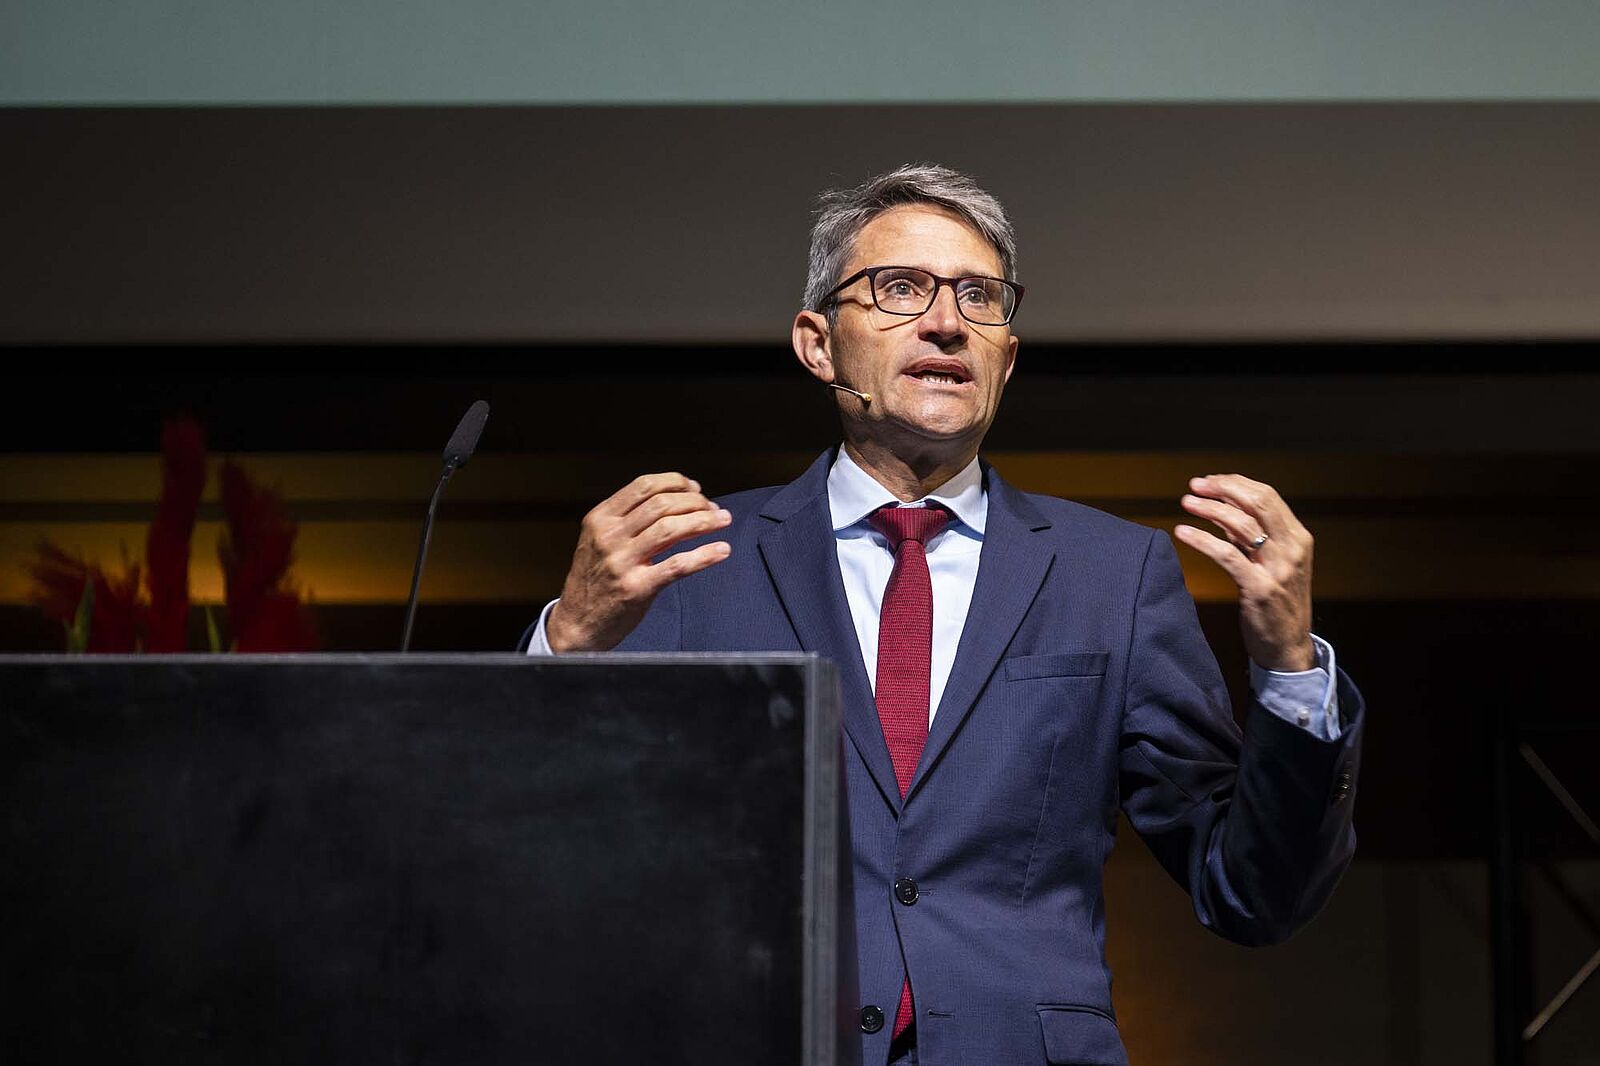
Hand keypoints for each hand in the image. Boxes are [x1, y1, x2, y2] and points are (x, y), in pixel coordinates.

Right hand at [546, 472, 731, 651]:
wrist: (577, 623)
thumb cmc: (596, 579)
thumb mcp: (602, 540)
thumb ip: (631, 520)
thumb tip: (679, 501)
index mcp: (600, 518)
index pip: (644, 486)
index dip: (676, 483)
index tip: (696, 489)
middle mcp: (609, 536)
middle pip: (661, 504)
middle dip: (695, 502)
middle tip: (713, 509)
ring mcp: (622, 562)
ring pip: (671, 529)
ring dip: (704, 521)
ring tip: (723, 520)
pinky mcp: (636, 588)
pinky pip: (677, 565)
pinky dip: (704, 555)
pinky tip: (721, 550)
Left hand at [1174, 474, 1315, 672]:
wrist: (1288, 647)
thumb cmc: (1275, 602)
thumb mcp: (1269, 562)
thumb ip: (1248, 536)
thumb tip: (1218, 508)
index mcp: (1298, 537)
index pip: (1267, 496)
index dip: (1236, 483)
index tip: (1209, 480)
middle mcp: (1292, 549)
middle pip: (1258, 502)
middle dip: (1224, 488)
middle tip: (1195, 485)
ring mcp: (1278, 569)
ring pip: (1242, 525)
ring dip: (1210, 509)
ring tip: (1186, 502)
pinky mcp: (1259, 589)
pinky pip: (1227, 555)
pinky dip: (1202, 540)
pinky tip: (1183, 532)